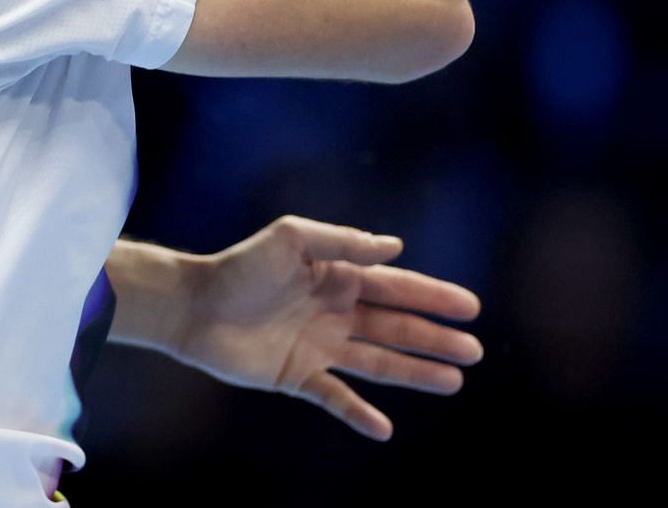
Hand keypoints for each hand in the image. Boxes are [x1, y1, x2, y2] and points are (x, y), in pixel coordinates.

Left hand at [169, 215, 481, 440]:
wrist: (193, 306)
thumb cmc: (241, 267)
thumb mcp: (291, 239)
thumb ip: (342, 242)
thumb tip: (394, 246)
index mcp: (337, 276)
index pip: (394, 287)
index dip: (431, 296)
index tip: (469, 306)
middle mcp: (335, 312)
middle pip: (395, 327)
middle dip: (434, 337)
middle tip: (474, 350)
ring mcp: (319, 346)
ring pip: (377, 361)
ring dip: (414, 372)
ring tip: (454, 381)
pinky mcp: (298, 376)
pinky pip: (336, 397)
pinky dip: (359, 413)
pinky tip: (383, 429)